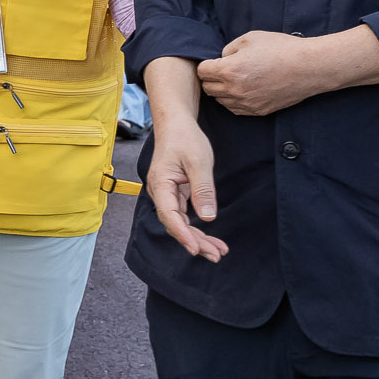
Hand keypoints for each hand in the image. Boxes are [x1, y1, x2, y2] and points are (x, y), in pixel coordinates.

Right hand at [145, 110, 228, 262]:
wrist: (176, 123)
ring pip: (180, 223)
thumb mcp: (199, 162)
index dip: (182, 234)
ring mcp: (167, 194)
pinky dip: (197, 227)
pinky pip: (185, 216)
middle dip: (195, 241)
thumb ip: (203, 190)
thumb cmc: (184, 138)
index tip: (196, 249)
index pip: (169, 215)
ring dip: (197, 238)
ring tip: (218, 251)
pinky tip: (210, 238)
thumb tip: (208, 218)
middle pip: (175, 224)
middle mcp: (160, 192)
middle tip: (216, 255)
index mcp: (160, 184)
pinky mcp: (176, 194)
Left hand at [199, 26, 378, 115]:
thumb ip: (229, 48)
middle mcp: (235, 90)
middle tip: (221, 70)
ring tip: (234, 79)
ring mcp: (247, 103)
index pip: (202, 71)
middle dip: (211, 78)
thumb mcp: (250, 38)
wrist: (308, 67)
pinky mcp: (258, 111)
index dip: (206, 64)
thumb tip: (221, 58)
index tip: (213, 61)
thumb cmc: (280, 48)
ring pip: (220, 101)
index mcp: (229, 70)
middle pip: (208, 88)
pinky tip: (243, 90)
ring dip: (222, 91)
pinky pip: (235, 109)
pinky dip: (234, 101)